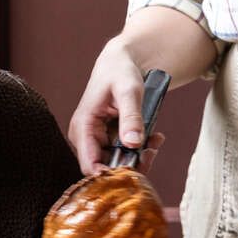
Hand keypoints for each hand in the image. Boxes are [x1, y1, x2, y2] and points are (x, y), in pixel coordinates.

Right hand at [67, 39, 163, 176]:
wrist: (121, 63)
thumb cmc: (120, 71)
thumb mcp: (129, 91)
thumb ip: (131, 117)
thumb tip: (132, 143)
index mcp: (82, 126)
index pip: (89, 165)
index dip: (111, 175)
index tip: (135, 169)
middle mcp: (85, 136)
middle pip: (104, 168)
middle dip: (130, 164)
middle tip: (152, 152)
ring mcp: (95, 139)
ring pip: (115, 163)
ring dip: (138, 157)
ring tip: (155, 141)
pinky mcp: (106, 138)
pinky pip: (122, 153)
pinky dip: (139, 149)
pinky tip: (154, 138)